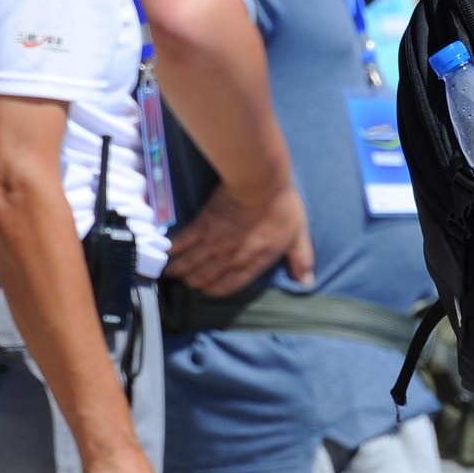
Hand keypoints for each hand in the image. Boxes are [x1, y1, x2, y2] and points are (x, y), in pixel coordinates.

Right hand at [163, 181, 312, 294]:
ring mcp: (214, 243)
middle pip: (205, 278)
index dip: (216, 290)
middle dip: (195, 283)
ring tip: (173, 273)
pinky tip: (166, 255)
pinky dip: (172, 252)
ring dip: (180, 272)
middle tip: (189, 282)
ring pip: (190, 265)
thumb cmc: (282, 206)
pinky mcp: (202, 225)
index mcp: (254, 262)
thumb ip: (301, 260)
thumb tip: (307, 283)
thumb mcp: (299, 235)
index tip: (208, 290)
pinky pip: (182, 244)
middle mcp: (231, 257)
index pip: (229, 286)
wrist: (260, 181)